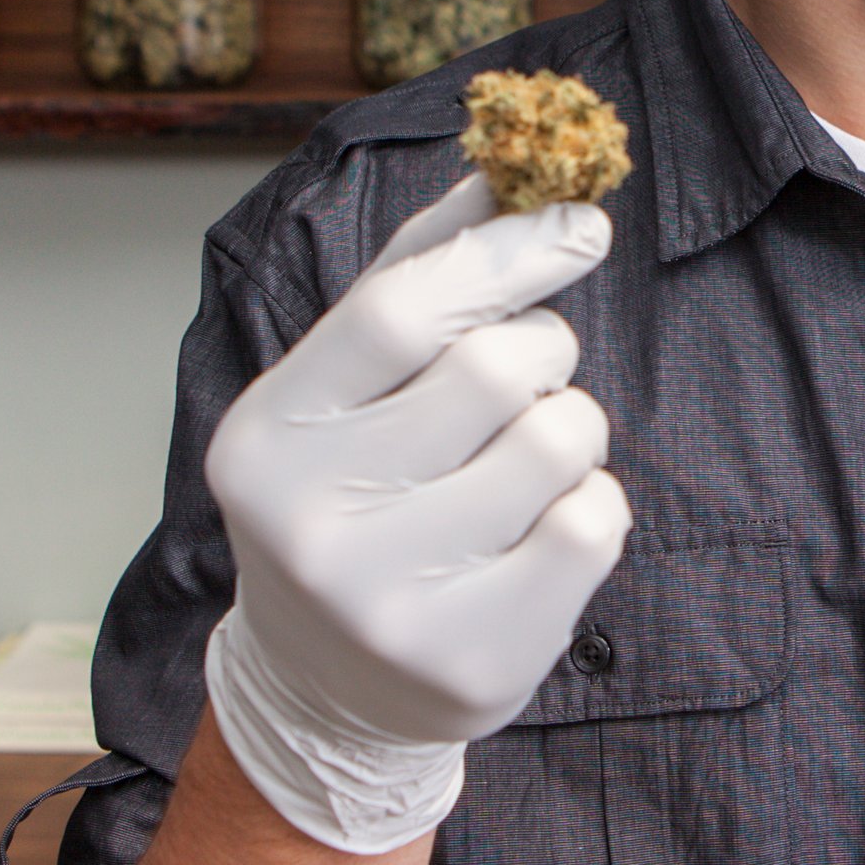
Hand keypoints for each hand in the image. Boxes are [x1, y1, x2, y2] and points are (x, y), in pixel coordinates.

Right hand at [201, 174, 630, 852]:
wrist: (326, 688)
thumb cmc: (352, 494)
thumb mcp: (349, 387)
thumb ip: (416, 274)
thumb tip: (500, 175)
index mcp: (269, 432)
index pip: (403, 308)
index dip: (507, 252)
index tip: (579, 222)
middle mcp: (311, 522)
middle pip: (498, 369)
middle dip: (544, 350)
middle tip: (528, 376)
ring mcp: (388, 603)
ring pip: (561, 441)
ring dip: (572, 428)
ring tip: (524, 461)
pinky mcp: (472, 661)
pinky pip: (596, 525)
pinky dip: (593, 506)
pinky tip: (538, 531)